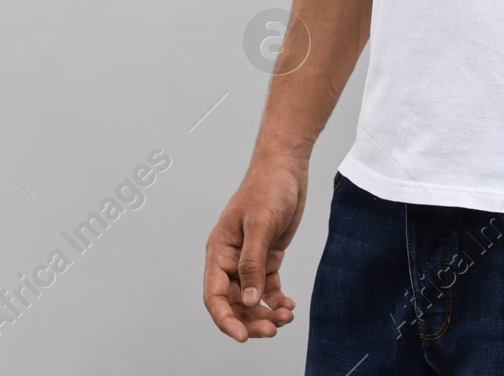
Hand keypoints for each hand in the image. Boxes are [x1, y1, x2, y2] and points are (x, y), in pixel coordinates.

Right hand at [204, 156, 306, 340]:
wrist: (286, 168)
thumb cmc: (268, 188)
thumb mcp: (260, 225)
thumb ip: (252, 263)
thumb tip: (249, 298)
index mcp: (219, 252)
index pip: (214, 295)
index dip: (225, 319)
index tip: (242, 336)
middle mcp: (230, 260)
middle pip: (234, 302)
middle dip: (251, 319)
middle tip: (272, 329)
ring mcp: (248, 260)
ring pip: (251, 298)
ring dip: (266, 312)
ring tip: (285, 317)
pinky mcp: (267, 257)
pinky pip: (268, 287)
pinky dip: (276, 300)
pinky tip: (288, 306)